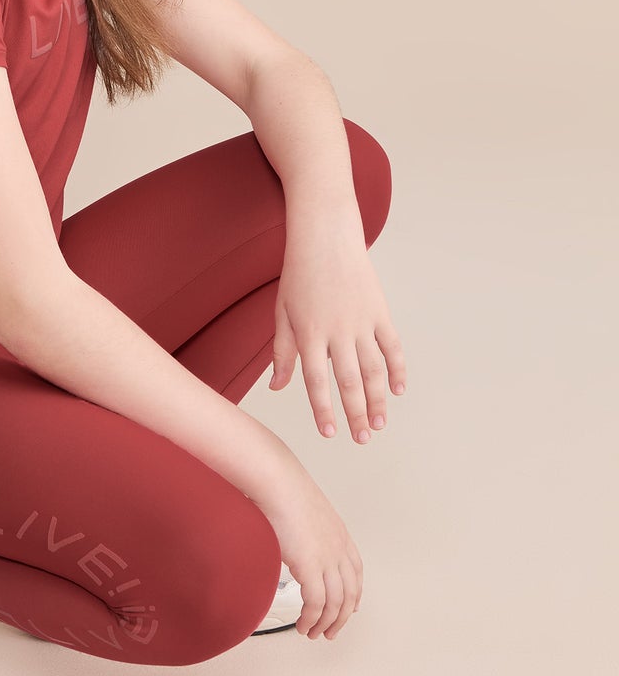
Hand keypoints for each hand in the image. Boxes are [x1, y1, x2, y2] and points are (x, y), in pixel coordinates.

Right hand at [255, 471, 362, 640]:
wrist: (277, 481)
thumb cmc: (282, 488)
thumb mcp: (304, 510)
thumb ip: (305, 529)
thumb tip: (291, 537)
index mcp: (339, 534)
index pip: (356, 573)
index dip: (354, 594)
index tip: (349, 607)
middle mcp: (338, 548)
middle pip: (350, 594)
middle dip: (341, 618)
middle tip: (331, 631)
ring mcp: (327, 559)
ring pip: (335, 604)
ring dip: (325, 624)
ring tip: (313, 633)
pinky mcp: (310, 567)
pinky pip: (316, 604)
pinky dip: (311, 619)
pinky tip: (303, 625)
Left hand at [268, 222, 406, 442]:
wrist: (325, 236)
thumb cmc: (298, 275)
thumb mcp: (282, 312)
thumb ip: (282, 352)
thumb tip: (277, 387)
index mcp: (309, 334)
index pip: (316, 382)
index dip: (323, 410)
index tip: (329, 433)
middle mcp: (337, 332)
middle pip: (349, 382)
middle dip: (356, 414)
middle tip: (362, 439)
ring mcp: (362, 322)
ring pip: (374, 370)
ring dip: (378, 399)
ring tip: (380, 423)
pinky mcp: (380, 311)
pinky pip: (392, 347)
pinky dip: (398, 370)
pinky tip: (398, 390)